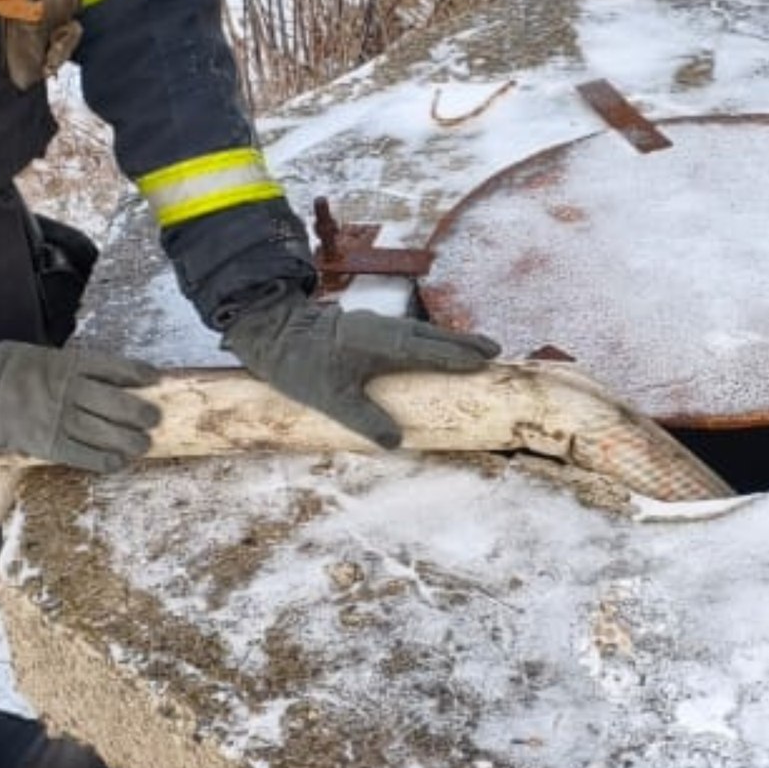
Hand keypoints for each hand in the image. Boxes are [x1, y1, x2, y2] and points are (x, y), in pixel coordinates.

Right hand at [0, 341, 160, 471]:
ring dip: (127, 439)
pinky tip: (118, 462)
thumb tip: (101, 374)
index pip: (112, 367)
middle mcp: (68, 391)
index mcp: (67, 364)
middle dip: (138, 411)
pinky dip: (102, 460)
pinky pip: (81, 454)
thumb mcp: (41, 355)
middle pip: (114, 402)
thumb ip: (70, 366)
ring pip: (103, 430)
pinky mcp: (46, 443)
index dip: (136, 373)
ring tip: (144, 443)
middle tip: (155, 418)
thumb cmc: (6, 371)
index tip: (153, 378)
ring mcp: (58, 418)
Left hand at [221, 284, 499, 448]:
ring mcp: (375, 325)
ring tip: (474, 349)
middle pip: (431, 336)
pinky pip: (408, 333)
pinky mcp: (368, 327)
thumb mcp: (332, 399)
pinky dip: (428, 340)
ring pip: (420, 331)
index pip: (426, 350)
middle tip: (495, 350)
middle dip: (463, 343)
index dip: (456, 355)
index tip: (484, 361)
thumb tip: (397, 442)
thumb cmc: (302, 367)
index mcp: (379, 342)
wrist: (273, 333)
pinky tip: (432, 348)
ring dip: (448, 340)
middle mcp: (382, 328)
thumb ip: (366, 420)